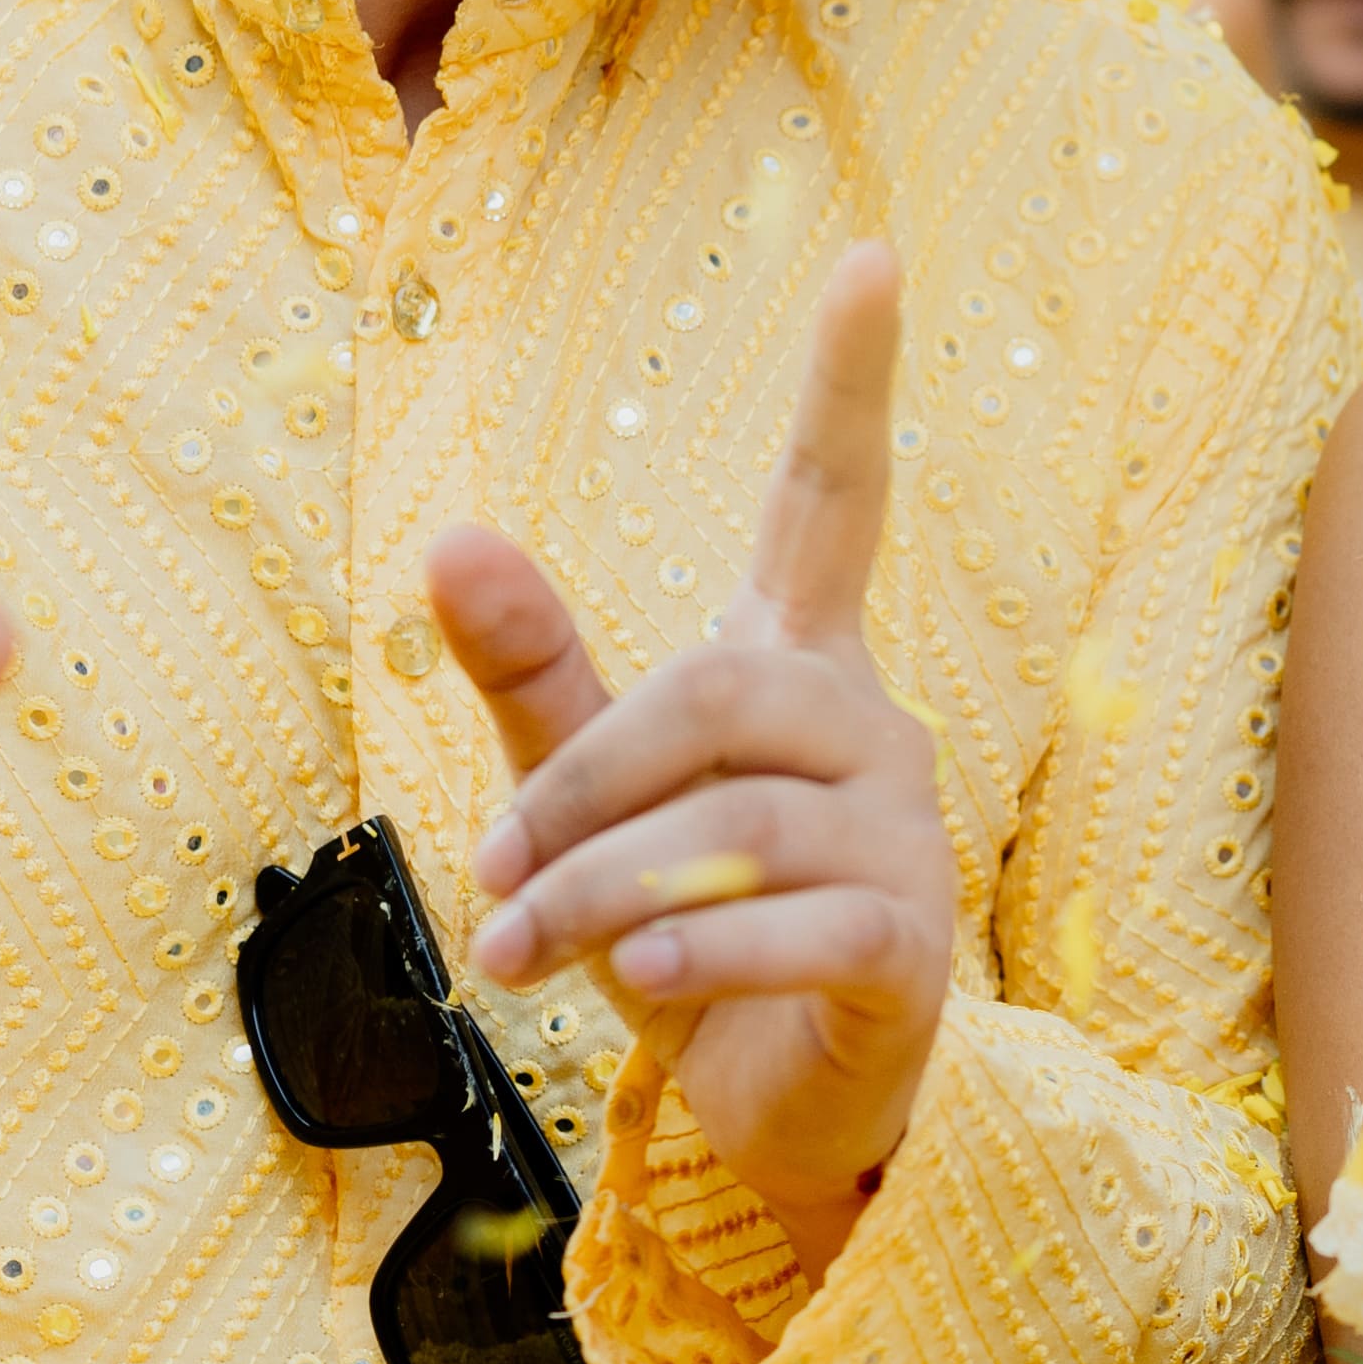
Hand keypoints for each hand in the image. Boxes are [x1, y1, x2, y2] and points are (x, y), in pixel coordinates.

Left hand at [435, 243, 955, 1251]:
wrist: (778, 1108)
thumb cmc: (685, 931)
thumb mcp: (582, 804)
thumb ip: (529, 675)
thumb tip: (450, 534)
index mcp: (795, 668)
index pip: (835, 501)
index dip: (851, 384)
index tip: (874, 255)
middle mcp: (867, 728)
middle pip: (714, 695)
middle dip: (580, 785)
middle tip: (488, 877)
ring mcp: (904, 837)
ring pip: (731, 822)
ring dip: (598, 892)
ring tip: (514, 955)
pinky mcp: (912, 948)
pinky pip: (799, 922)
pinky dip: (699, 952)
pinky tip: (637, 981)